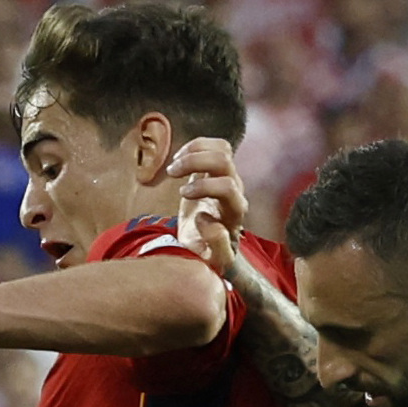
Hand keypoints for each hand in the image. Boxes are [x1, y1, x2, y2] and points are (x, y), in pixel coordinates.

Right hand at [164, 137, 250, 277]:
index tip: (183, 196)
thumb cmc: (207, 252)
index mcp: (234, 212)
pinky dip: (195, 146)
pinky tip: (179, 159)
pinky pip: (217, 146)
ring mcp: (229, 177)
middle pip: (224, 161)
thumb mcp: (212, 260)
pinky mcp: (219, 169)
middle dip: (194, 162)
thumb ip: (217, 246)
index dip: (204, 186)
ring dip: (194, 151)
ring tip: (174, 166)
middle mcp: (236, 192)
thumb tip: (209, 221)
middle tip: (171, 173)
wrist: (207, 244)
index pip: (228, 187)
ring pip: (222, 149)